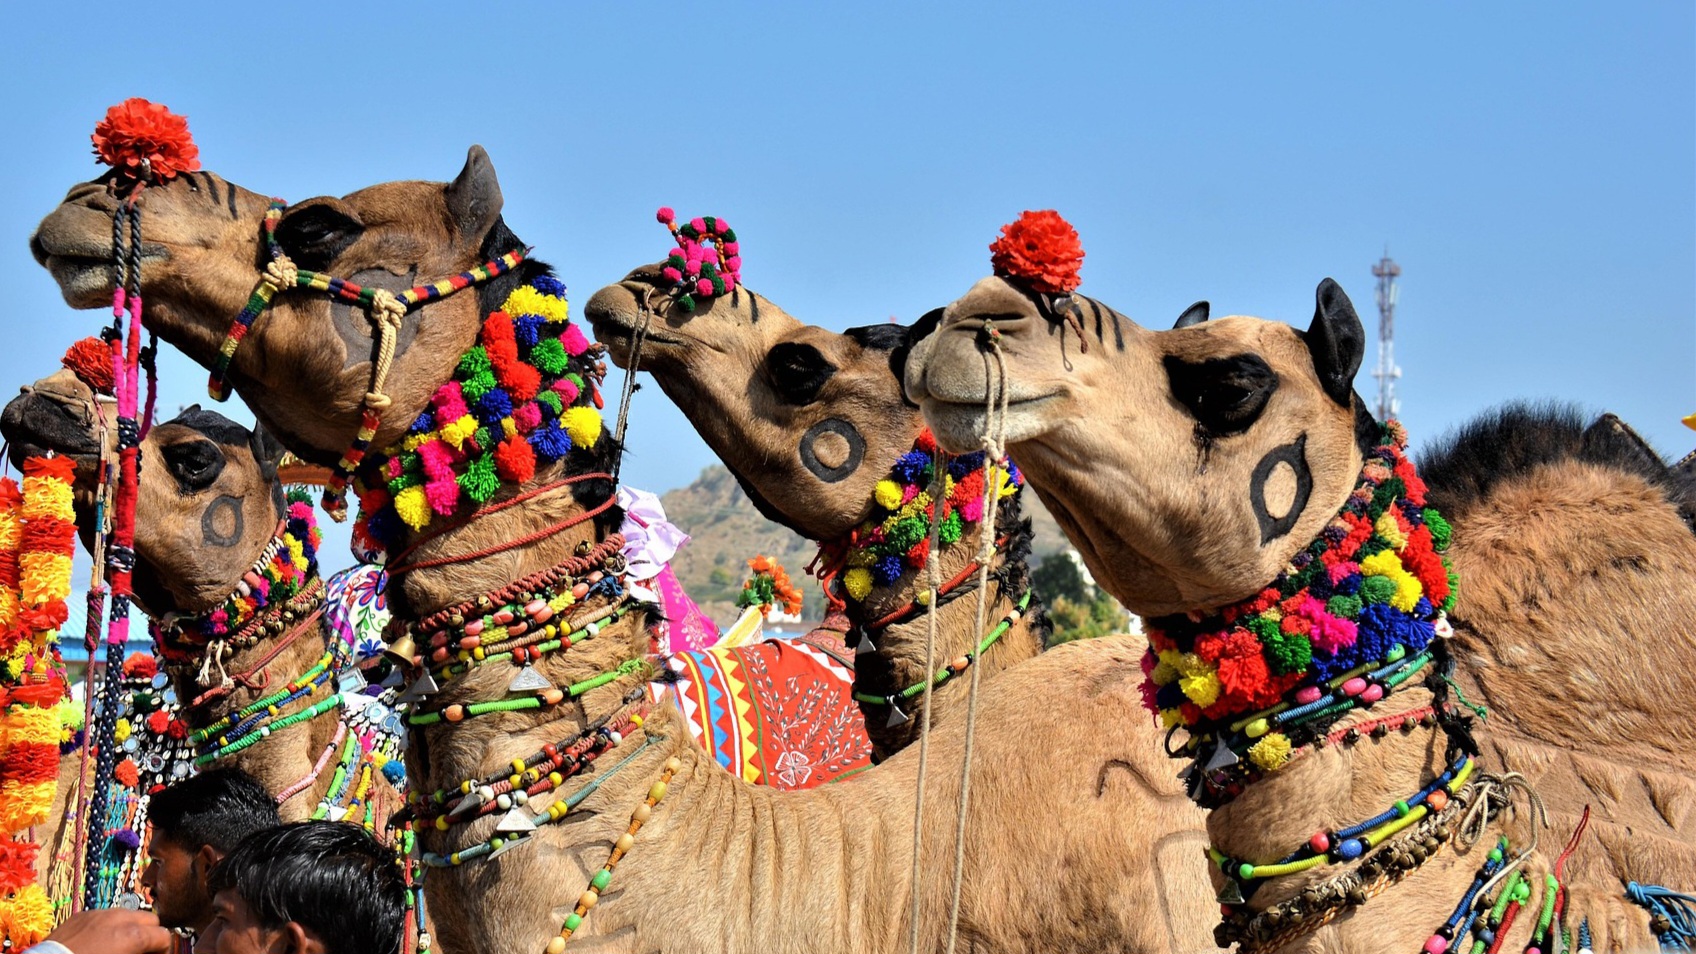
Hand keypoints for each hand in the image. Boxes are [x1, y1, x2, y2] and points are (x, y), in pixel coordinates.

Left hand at [44, 909, 173, 953]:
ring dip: (130, 927)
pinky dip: (108, 926)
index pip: (164, 936)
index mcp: (133, 935)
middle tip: (141, 951)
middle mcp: (120, 918)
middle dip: (150, 934)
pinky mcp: (82, 915)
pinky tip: (98, 941)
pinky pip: (104, 915)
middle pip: (151, 919)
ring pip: (128, 914)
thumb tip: (149, 952)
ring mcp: (100, 914)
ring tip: (119, 944)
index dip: (162, 949)